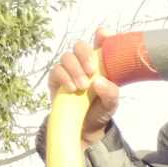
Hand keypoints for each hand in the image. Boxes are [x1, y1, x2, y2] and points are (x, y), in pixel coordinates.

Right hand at [47, 28, 118, 145]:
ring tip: (82, 86)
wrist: (85, 130)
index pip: (99, 45)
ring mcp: (68, 70)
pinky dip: (64, 77)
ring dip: (75, 69)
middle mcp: (82, 64)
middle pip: (79, 46)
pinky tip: (72, 88)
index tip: (102, 36)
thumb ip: (111, 93)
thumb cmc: (99, 112)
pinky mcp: (56, 80)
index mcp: (99, 65)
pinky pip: (56, 70)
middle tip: (91, 70)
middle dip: (85, 54)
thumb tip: (99, 82)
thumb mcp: (111, 105)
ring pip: (67, 57)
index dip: (101, 37)